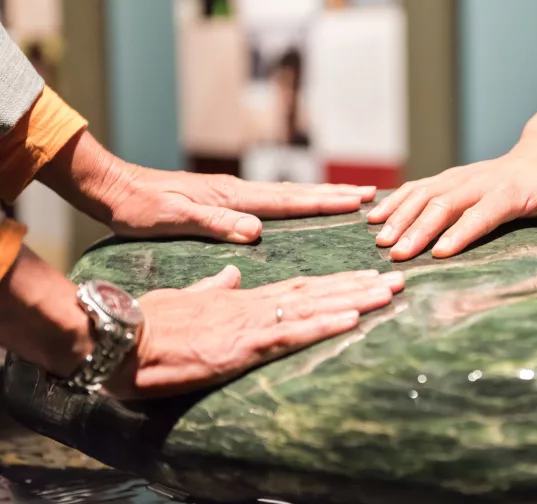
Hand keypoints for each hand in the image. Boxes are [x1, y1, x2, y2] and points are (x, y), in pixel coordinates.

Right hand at [104, 266, 403, 397]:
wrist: (119, 337)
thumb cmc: (150, 322)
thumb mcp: (189, 300)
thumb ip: (214, 287)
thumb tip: (232, 273)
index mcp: (245, 299)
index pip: (302, 287)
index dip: (338, 282)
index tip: (368, 276)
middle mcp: (255, 304)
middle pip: (318, 291)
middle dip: (361, 286)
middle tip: (399, 279)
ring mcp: (251, 322)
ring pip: (314, 306)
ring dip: (356, 299)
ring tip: (391, 292)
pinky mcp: (241, 342)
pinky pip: (291, 332)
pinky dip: (323, 324)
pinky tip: (353, 319)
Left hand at [105, 164, 375, 242]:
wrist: (113, 187)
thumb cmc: (139, 207)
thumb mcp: (174, 219)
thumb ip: (216, 224)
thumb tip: (256, 230)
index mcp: (232, 197)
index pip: (288, 201)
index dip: (325, 203)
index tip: (358, 201)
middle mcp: (238, 192)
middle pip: (297, 194)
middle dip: (334, 196)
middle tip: (370, 196)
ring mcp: (233, 194)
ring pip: (287, 195)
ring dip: (320, 197)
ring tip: (348, 198)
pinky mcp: (224, 200)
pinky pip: (272, 201)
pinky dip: (296, 202)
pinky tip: (301, 206)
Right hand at [366, 143, 536, 260]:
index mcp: (507, 190)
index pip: (481, 212)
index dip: (461, 232)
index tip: (439, 253)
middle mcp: (477, 180)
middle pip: (443, 203)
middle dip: (418, 229)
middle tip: (398, 254)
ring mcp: (459, 176)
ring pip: (423, 192)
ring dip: (400, 215)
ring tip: (380, 239)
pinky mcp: (447, 177)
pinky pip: (417, 187)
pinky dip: (395, 200)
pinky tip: (375, 217)